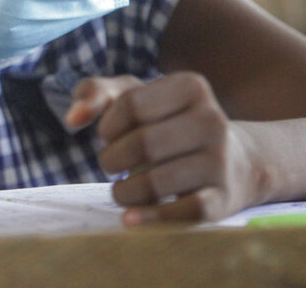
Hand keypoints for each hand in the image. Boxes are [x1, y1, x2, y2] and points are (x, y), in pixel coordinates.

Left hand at [67, 72, 261, 225]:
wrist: (232, 161)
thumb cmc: (166, 123)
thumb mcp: (133, 97)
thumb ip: (96, 94)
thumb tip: (73, 118)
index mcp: (191, 86)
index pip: (131, 104)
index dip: (108, 126)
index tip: (108, 136)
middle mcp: (212, 119)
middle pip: (142, 144)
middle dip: (112, 160)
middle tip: (111, 166)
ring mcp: (221, 160)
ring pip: (157, 182)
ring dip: (124, 193)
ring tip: (121, 191)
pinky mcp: (223, 199)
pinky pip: (184, 212)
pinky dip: (150, 219)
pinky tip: (130, 219)